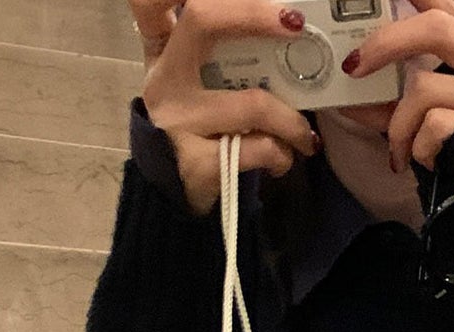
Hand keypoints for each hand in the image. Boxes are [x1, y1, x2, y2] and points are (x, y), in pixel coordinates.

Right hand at [135, 0, 322, 214]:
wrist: (172, 191)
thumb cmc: (196, 126)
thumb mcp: (196, 78)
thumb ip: (222, 48)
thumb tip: (284, 21)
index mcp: (163, 47)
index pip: (149, 0)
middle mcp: (164, 76)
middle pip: (204, 20)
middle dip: (255, 15)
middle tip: (294, 25)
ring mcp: (177, 119)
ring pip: (252, 102)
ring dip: (293, 121)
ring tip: (303, 136)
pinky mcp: (196, 162)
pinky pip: (259, 149)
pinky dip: (282, 155)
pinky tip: (282, 158)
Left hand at [346, 0, 453, 172]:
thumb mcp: (426, 117)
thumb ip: (393, 101)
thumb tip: (348, 98)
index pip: (445, 6)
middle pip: (438, 28)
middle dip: (388, 42)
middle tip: (354, 66)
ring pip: (425, 88)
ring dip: (400, 124)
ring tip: (402, 149)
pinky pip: (432, 126)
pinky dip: (418, 148)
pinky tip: (428, 161)